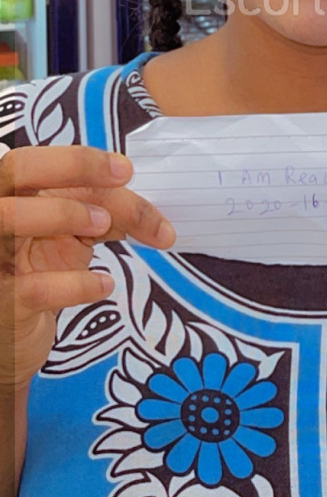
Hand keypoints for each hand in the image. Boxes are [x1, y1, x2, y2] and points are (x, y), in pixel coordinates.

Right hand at [0, 144, 175, 391]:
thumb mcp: (67, 236)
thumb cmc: (35, 274)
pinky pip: (34, 288)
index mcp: (9, 194)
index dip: (79, 159)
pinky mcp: (2, 303)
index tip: (125, 170)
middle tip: (122, 182)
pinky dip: (77, 283)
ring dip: (66, 213)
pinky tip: (104, 285)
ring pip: (12, 216)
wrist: (11, 336)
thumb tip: (143, 211)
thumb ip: (100, 214)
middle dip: (74, 167)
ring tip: (103, 226)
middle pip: (19, 169)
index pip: (34, 160)